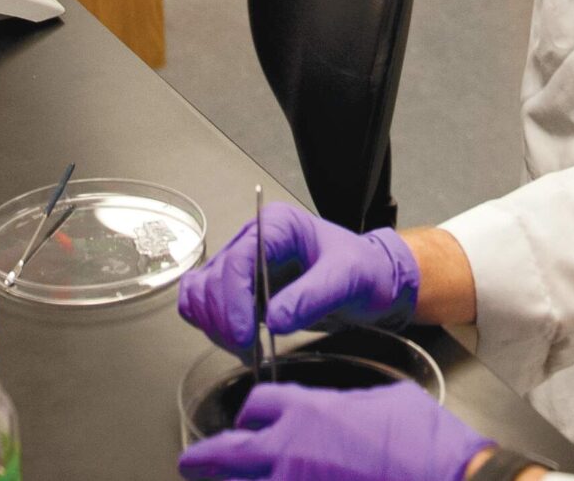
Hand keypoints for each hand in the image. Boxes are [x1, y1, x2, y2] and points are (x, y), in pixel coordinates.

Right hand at [178, 204, 420, 353]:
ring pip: (201, 294)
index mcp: (276, 226)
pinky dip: (212, 326)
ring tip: (248, 347)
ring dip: (215, 325)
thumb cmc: (363, 271)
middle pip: (211, 280)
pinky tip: (240, 343)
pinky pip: (204, 305)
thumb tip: (274, 321)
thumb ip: (311, 296)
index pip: (236, 260)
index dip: (233, 300)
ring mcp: (241, 265)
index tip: (246, 336)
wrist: (372, 282)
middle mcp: (251, 240)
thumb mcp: (346, 279)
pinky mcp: (239, 289)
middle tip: (250, 348)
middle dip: (224, 319)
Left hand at [179, 382, 491, 480]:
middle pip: (227, 453)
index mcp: (307, 412)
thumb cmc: (425, 442)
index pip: (255, 406)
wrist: (451, 479)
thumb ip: (346, 405)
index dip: (250, 413)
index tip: (247, 420)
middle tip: (192, 462)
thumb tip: (340, 413)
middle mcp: (288, 451)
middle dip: (205, 458)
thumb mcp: (384, 400)